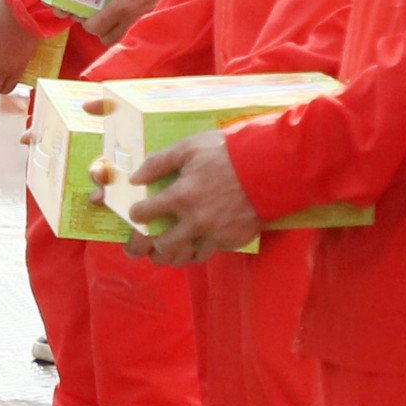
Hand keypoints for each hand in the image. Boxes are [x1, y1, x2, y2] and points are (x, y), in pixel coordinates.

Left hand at [72, 0, 196, 45]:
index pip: (94, 26)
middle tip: (98, 12)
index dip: (85, 21)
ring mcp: (143, 25)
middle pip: (104, 38)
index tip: (85, 11)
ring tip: (113, 14)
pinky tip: (127, 16)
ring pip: (119, 40)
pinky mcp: (153, 25)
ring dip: (111, 31)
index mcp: (122, 6)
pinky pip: (133, 36)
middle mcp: (132, 21)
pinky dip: (126, 31)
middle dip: (98, 27)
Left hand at [118, 124, 260, 264]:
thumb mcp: (189, 148)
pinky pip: (209, 252)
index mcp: (181, 196)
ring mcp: (215, 234)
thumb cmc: (228, 153)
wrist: (271, 166)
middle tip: (143, 244)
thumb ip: (158, 163)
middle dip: (147, 247)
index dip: (136, 214)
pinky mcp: (232, 241)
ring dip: (172, 255)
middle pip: (161, 247)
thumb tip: (134, 178)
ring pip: (185, 257)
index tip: (137, 212)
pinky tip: (194, 243)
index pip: (144, 214)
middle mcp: (195, 221)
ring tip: (166, 250)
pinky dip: (198, 250)